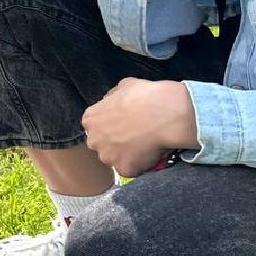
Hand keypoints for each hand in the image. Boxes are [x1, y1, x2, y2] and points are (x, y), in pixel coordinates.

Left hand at [80, 78, 196, 177]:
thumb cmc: (146, 97)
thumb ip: (112, 97)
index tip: (124, 125)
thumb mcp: (124, 86)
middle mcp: (94, 140)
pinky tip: (151, 153)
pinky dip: (141, 164)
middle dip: (116, 143)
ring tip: (145, 144)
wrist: (164, 114)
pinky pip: (132, 169)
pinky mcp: (124, 169)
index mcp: (91, 119)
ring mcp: (108, 157)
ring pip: (116, 159)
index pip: (96, 127)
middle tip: (135, 136)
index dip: (111, 126)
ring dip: (128, 155)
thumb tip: (113, 100)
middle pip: (103, 145)